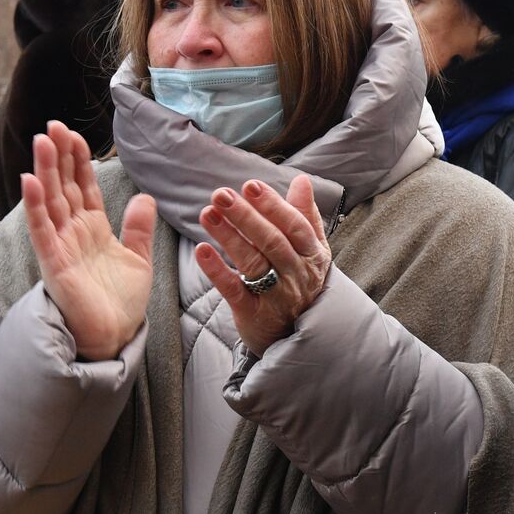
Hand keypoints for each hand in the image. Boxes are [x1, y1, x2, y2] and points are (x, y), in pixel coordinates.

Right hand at [22, 121, 155, 360]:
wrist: (114, 336)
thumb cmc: (120, 302)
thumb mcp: (138, 258)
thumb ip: (139, 227)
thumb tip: (146, 197)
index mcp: (94, 229)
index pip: (84, 187)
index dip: (79, 161)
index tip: (74, 134)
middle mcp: (74, 233)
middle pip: (64, 187)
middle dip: (59, 156)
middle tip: (52, 125)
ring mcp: (62, 246)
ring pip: (51, 201)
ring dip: (45, 171)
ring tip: (41, 141)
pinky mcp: (54, 263)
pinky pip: (43, 230)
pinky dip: (36, 206)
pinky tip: (31, 182)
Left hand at [194, 174, 332, 356]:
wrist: (298, 333)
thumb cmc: (301, 281)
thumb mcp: (311, 249)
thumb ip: (304, 214)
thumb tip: (301, 180)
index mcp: (311, 253)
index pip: (294, 225)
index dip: (273, 205)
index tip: (250, 186)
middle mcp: (297, 273)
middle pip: (272, 241)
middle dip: (246, 216)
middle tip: (221, 195)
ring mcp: (276, 294)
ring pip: (253, 262)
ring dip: (229, 237)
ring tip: (207, 213)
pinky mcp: (253, 313)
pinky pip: (235, 290)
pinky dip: (218, 271)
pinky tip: (202, 251)